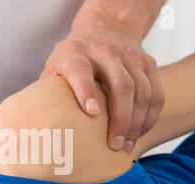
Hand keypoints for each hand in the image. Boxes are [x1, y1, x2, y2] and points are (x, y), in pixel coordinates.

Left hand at [41, 22, 164, 152]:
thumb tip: (38, 128)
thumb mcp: (55, 69)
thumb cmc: (73, 59)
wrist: (105, 28)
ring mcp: (130, 56)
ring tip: (126, 146)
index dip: (86, 91)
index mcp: (75, 53)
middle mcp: (105, 52)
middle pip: (121, 84)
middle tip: (114, 145)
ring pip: (142, 91)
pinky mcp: (148, 63)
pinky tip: (139, 133)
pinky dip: (150, 117)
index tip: (91, 114)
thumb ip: (48, 93)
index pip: (81, 70)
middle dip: (120, 118)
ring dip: (137, 123)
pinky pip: (157, 93)